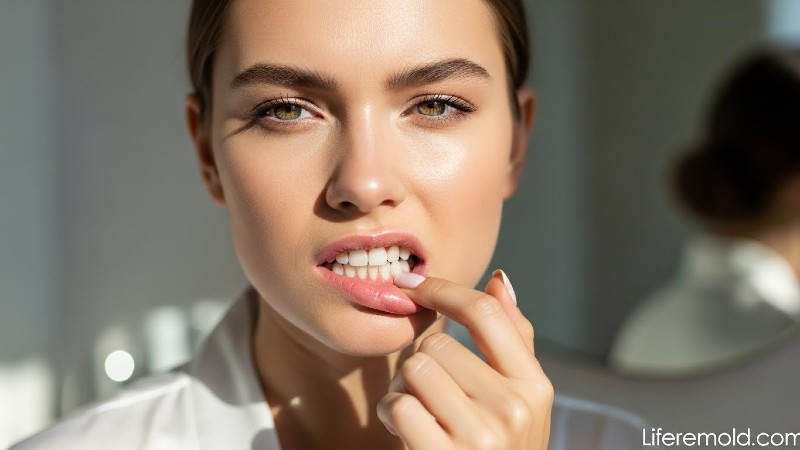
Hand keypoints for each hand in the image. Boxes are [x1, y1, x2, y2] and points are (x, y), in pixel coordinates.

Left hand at [377, 270, 552, 448]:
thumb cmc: (502, 448)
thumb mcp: (521, 399)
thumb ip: (514, 340)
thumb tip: (499, 280)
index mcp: (534, 386)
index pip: (485, 313)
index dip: (443, 289)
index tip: (412, 284)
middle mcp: (514, 409)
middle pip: (438, 343)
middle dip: (422, 360)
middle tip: (429, 390)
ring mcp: (481, 436)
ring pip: (414, 369)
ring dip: (403, 387)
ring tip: (420, 411)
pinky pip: (398, 405)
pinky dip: (390, 413)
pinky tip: (405, 430)